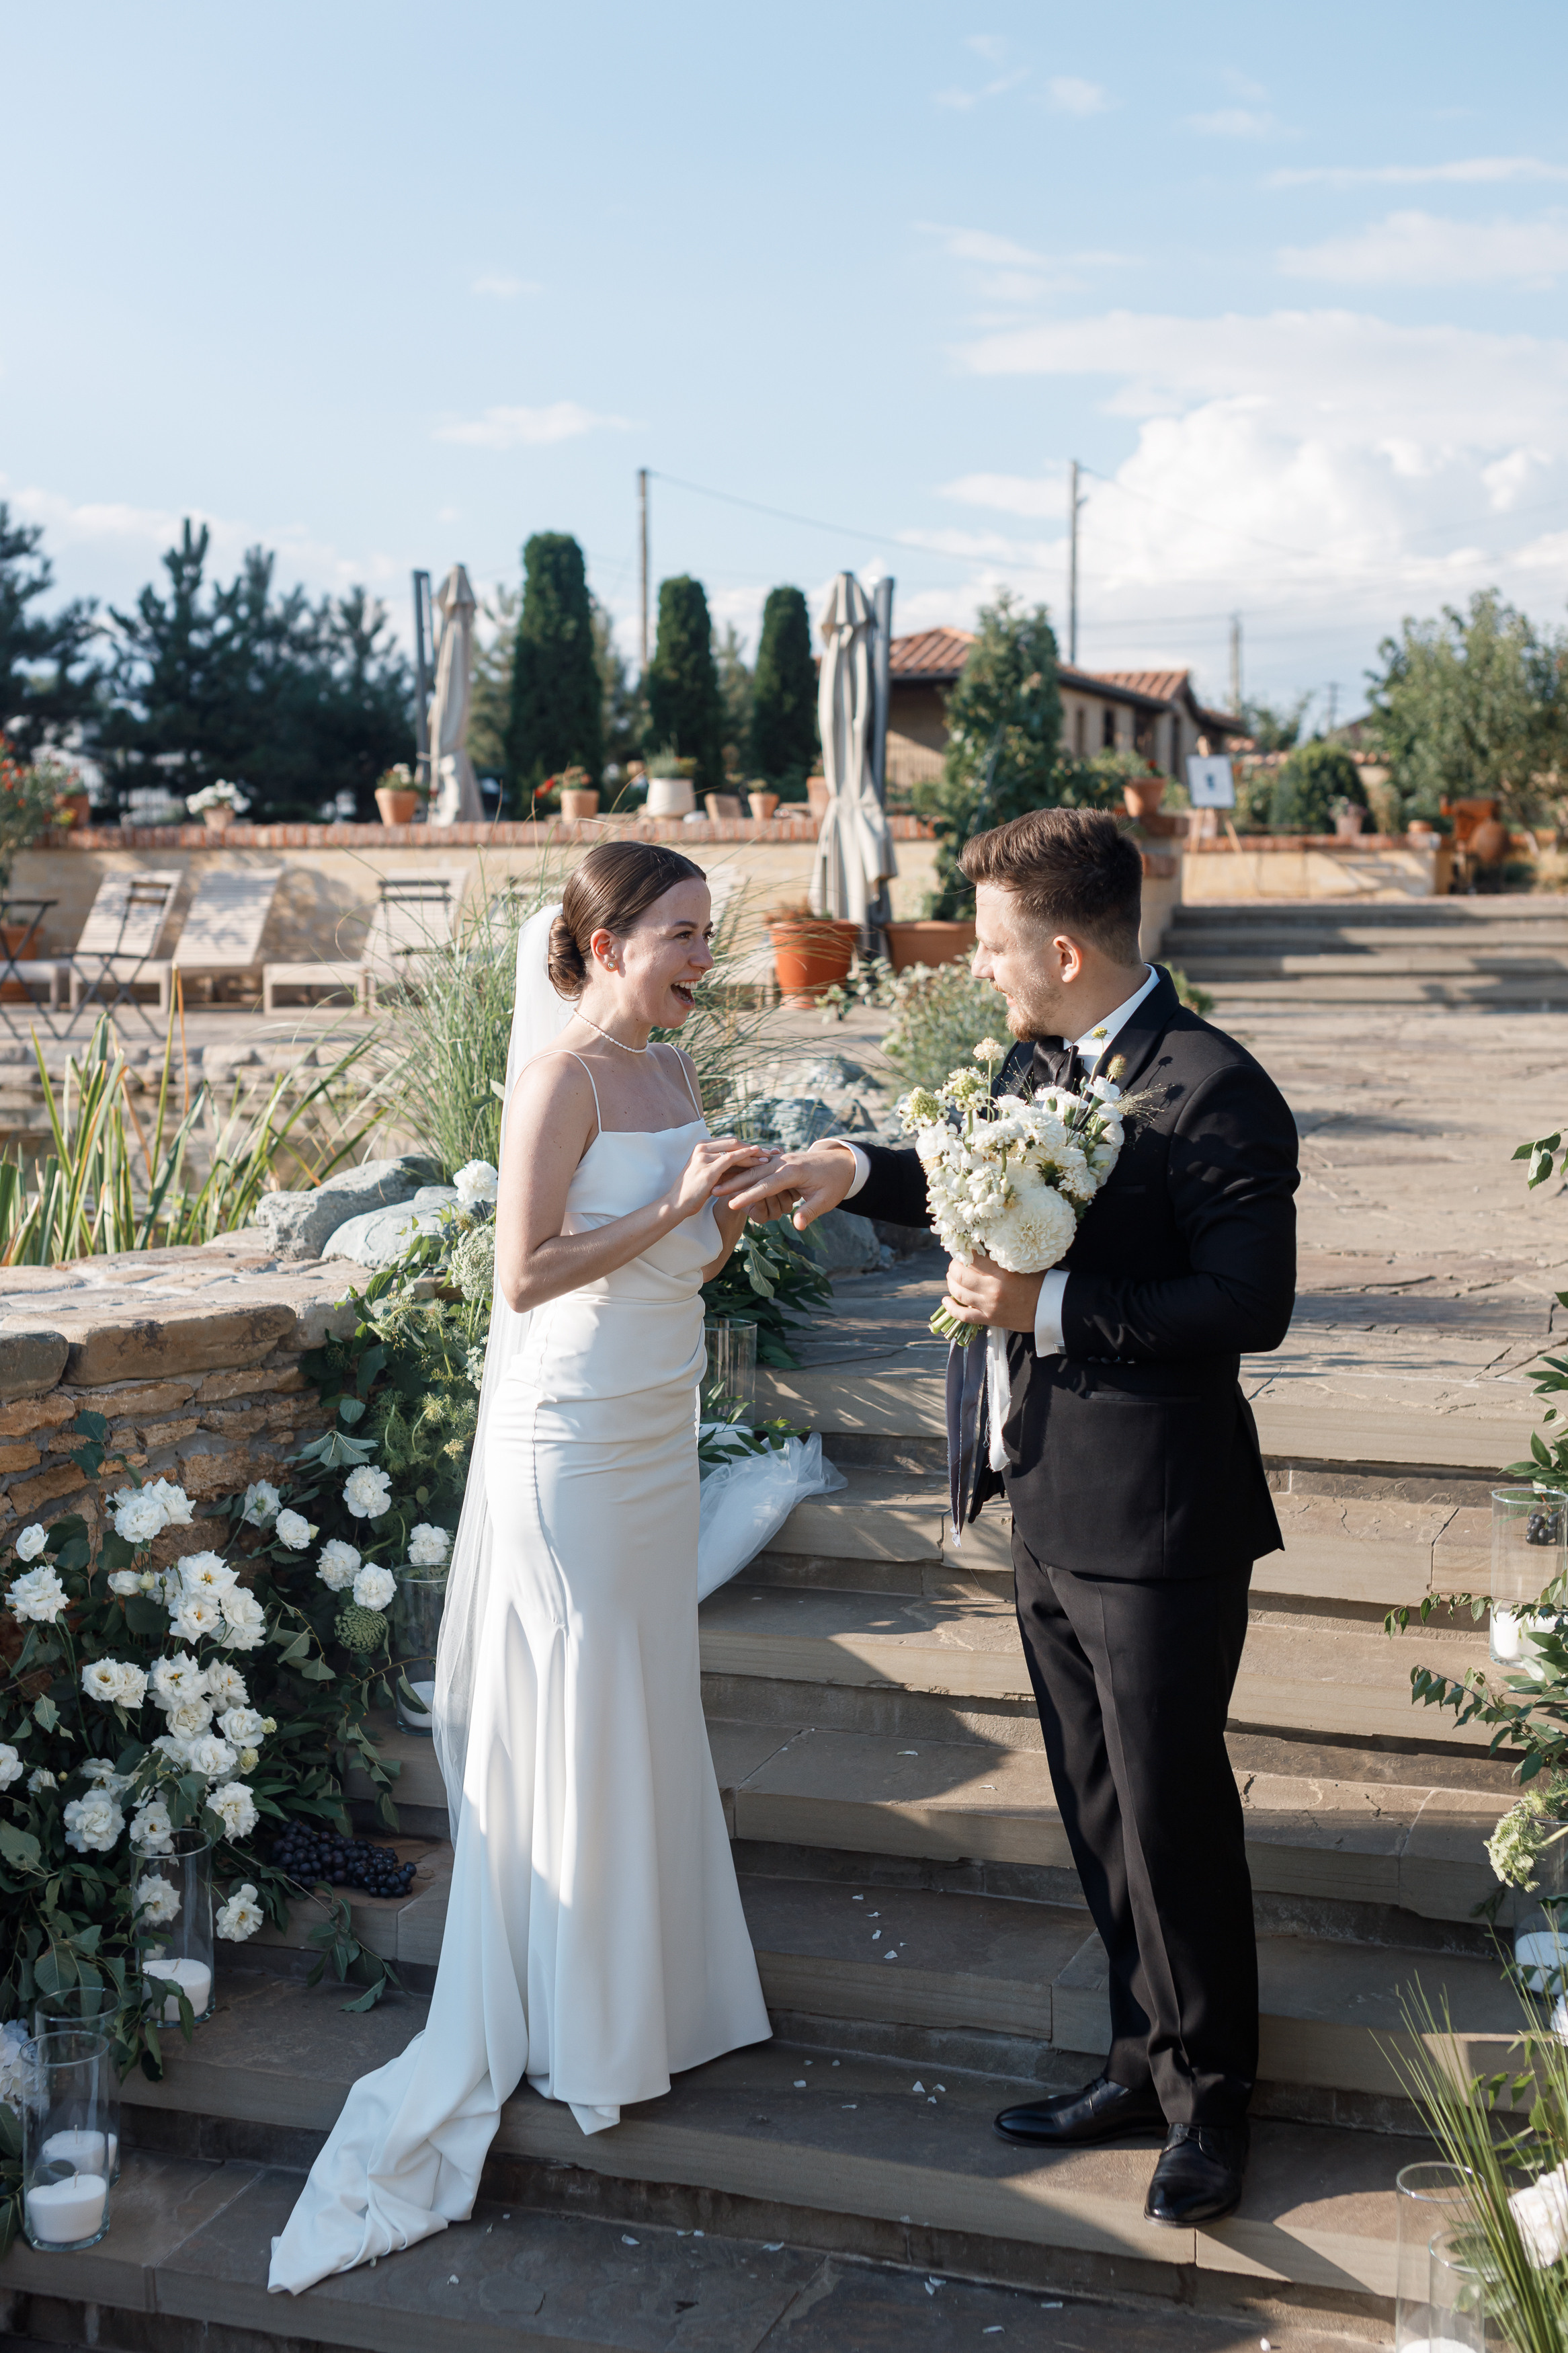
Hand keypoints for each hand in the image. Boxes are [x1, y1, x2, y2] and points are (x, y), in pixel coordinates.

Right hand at [666, 1139, 776, 1224]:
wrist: (677, 1204)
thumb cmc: (694, 1192)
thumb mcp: (709, 1174)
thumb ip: (723, 1167)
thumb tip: (745, 1165)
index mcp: (701, 1146)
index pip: (729, 1142)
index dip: (746, 1145)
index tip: (762, 1150)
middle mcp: (701, 1147)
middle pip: (733, 1143)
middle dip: (753, 1147)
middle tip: (770, 1151)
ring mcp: (704, 1157)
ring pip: (734, 1149)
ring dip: (753, 1152)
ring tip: (768, 1156)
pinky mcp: (708, 1169)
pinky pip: (730, 1159)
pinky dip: (745, 1156)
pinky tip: (757, 1157)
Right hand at [722, 1140, 858, 1231]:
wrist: (843, 1163)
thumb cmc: (835, 1184)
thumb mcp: (826, 1200)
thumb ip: (810, 1212)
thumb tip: (798, 1226)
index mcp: (794, 1172)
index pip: (766, 1185)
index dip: (748, 1196)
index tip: (731, 1204)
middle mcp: (784, 1162)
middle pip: (754, 1174)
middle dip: (734, 1183)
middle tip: (713, 1190)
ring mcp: (781, 1159)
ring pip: (754, 1168)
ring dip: (735, 1176)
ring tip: (715, 1184)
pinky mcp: (780, 1160)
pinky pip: (759, 1166)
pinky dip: (744, 1171)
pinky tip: (729, 1176)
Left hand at [942, 1251, 1042, 1334]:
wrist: (1052, 1307)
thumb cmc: (1041, 1281)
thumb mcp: (1022, 1262)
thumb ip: (1002, 1255)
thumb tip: (982, 1246)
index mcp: (1001, 1272)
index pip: (971, 1258)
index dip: (963, 1252)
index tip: (963, 1249)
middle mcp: (992, 1289)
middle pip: (960, 1275)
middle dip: (954, 1267)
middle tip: (956, 1263)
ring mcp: (989, 1306)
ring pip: (958, 1293)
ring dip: (951, 1283)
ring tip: (952, 1277)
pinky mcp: (990, 1319)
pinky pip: (963, 1315)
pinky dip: (951, 1308)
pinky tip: (946, 1300)